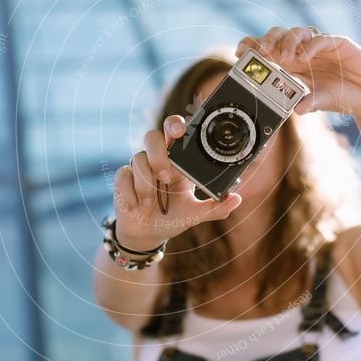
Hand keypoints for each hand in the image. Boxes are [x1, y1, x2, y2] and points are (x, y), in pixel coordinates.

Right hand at [112, 115, 242, 250]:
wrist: (147, 234)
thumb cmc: (172, 218)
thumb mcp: (195, 215)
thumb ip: (215, 208)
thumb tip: (236, 199)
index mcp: (177, 162)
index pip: (175, 132)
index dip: (175, 125)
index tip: (180, 130)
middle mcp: (157, 159)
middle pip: (152, 136)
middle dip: (158, 153)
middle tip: (165, 175)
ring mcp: (138, 168)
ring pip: (137, 158)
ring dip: (145, 182)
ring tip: (151, 202)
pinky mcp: (124, 179)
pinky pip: (124, 175)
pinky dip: (131, 192)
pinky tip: (137, 206)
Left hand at [236, 27, 360, 117]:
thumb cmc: (340, 97)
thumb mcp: (320, 102)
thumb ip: (308, 102)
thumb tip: (297, 110)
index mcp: (293, 64)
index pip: (268, 48)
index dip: (253, 46)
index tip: (240, 53)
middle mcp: (303, 51)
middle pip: (278, 35)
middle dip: (267, 40)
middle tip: (262, 52)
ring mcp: (319, 46)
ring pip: (297, 32)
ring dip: (288, 43)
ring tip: (285, 59)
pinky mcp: (338, 43)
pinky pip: (320, 39)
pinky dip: (310, 46)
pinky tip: (305, 57)